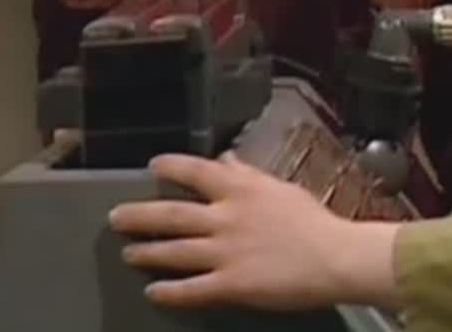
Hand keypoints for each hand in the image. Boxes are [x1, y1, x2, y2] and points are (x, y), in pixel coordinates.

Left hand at [108, 152, 396, 310]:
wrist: (335, 257)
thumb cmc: (313, 221)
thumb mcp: (281, 189)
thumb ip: (248, 175)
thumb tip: (226, 159)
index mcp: (242, 190)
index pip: (197, 171)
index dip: (171, 167)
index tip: (152, 166)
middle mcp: (227, 218)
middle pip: (172, 215)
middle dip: (140, 216)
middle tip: (116, 218)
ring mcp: (226, 253)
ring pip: (174, 251)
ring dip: (147, 252)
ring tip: (129, 253)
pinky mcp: (231, 285)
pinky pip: (191, 289)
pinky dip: (169, 291)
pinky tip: (154, 291)